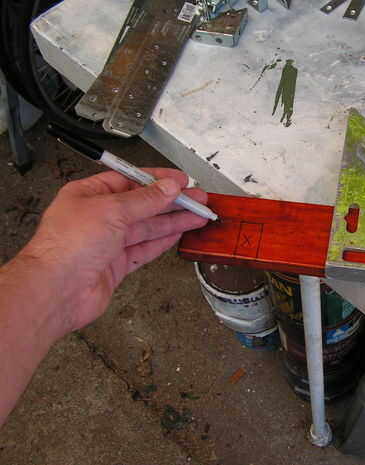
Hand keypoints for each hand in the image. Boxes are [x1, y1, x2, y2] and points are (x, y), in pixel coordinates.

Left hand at [18, 168, 207, 337]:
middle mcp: (98, 217)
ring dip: (174, 221)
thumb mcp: (112, 210)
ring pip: (148, 227)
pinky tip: (179, 233)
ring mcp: (107, 242)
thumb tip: (168, 187)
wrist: (56, 290)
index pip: (130, 181)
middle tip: (197, 198)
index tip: (181, 180)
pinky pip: (145, 249)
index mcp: (89, 195)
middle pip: (142, 205)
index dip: (157, 179)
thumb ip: (145, 200)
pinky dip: (163, 241)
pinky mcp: (116, 265)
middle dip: (171, 201)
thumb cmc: (66, 247)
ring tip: (198, 215)